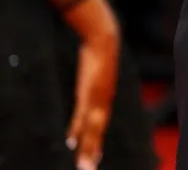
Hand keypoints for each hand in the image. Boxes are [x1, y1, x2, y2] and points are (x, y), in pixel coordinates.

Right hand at [63, 0, 120, 169]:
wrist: (105, 40)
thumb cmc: (101, 53)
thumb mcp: (98, 71)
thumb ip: (94, 82)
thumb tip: (91, 83)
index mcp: (105, 97)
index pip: (100, 124)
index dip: (97, 140)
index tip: (95, 156)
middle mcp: (103, 101)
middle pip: (97, 131)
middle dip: (93, 150)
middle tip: (90, 169)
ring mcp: (97, 99)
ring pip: (92, 129)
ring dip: (88, 148)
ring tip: (84, 166)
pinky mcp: (89, 94)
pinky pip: (82, 117)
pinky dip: (77, 131)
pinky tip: (71, 143)